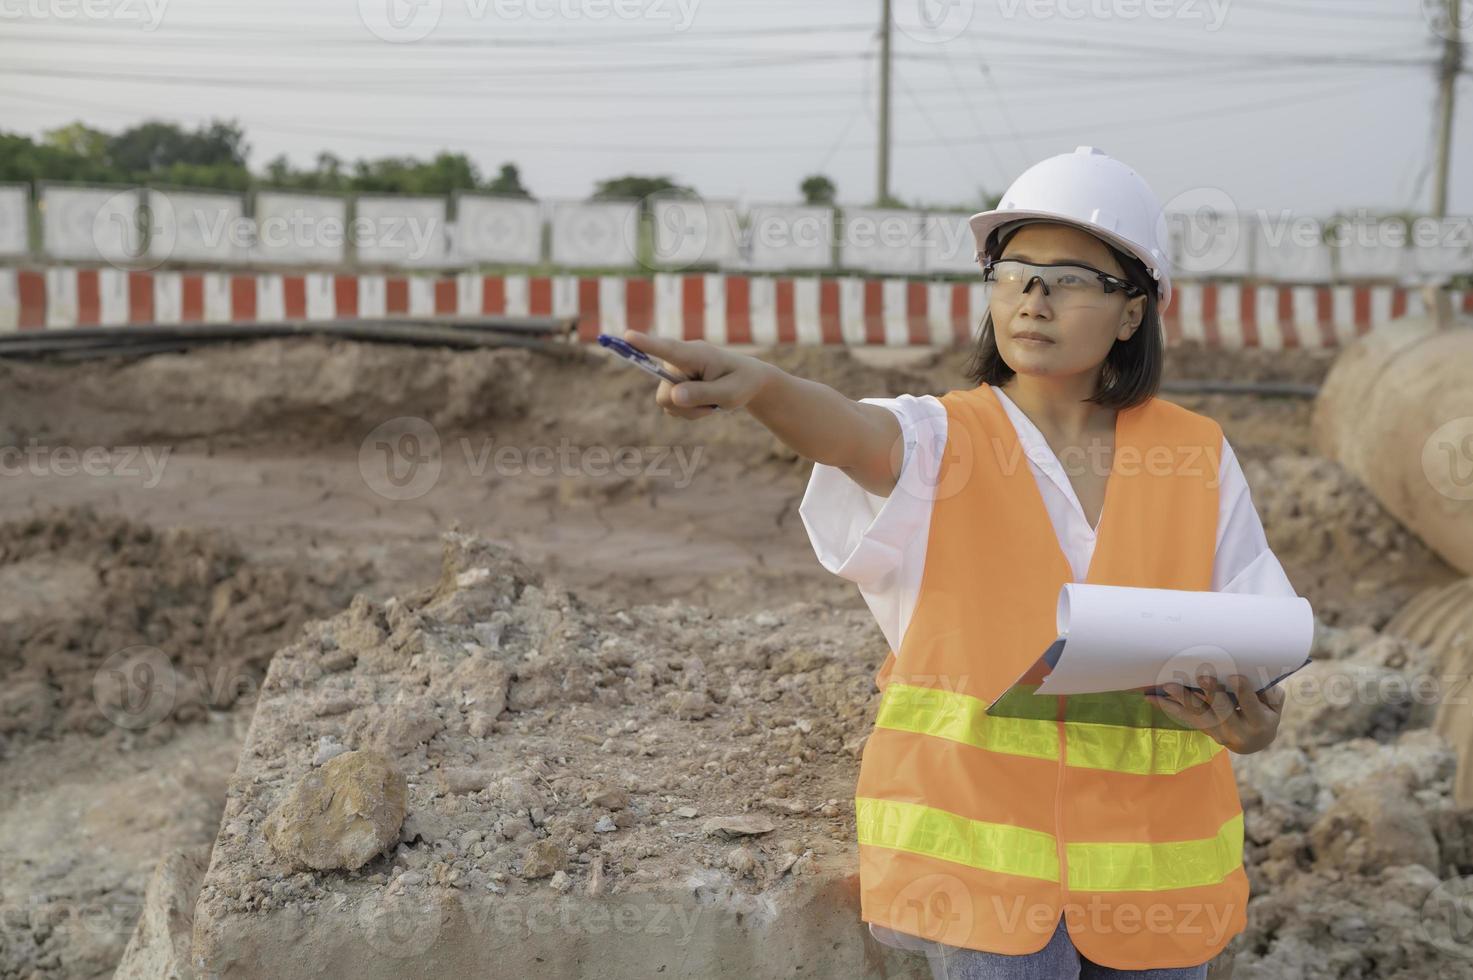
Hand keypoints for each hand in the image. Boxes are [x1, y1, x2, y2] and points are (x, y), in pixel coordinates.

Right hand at [622, 330, 773, 419]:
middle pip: (664, 393)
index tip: (628, 336)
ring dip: (689, 410)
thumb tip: (673, 396)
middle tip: (712, 406)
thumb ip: (703, 393)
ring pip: (667, 403)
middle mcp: (680, 360)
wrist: (749, 382)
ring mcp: (675, 372)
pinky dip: (688, 412)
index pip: (668, 349)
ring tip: (711, 403)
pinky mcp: (674, 384)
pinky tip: (704, 404)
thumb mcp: (730, 392)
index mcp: (696, 354)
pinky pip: (671, 407)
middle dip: (686, 406)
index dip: (646, 343)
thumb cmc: (742, 383)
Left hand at [1143, 672, 1285, 753]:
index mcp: (1259, 723)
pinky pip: (1184, 718)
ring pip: (1198, 715)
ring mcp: (1217, 734)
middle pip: (1222, 711)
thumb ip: (1265, 690)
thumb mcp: (1274, 702)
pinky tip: (1151, 697)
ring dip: (1182, 699)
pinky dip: (1168, 707)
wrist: (1255, 740)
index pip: (1250, 706)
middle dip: (1212, 694)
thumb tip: (1249, 669)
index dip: (1243, 692)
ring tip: (1168, 686)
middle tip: (1203, 677)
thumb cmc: (1266, 712)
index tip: (1236, 677)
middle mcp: (1237, 732)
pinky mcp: (1203, 731)